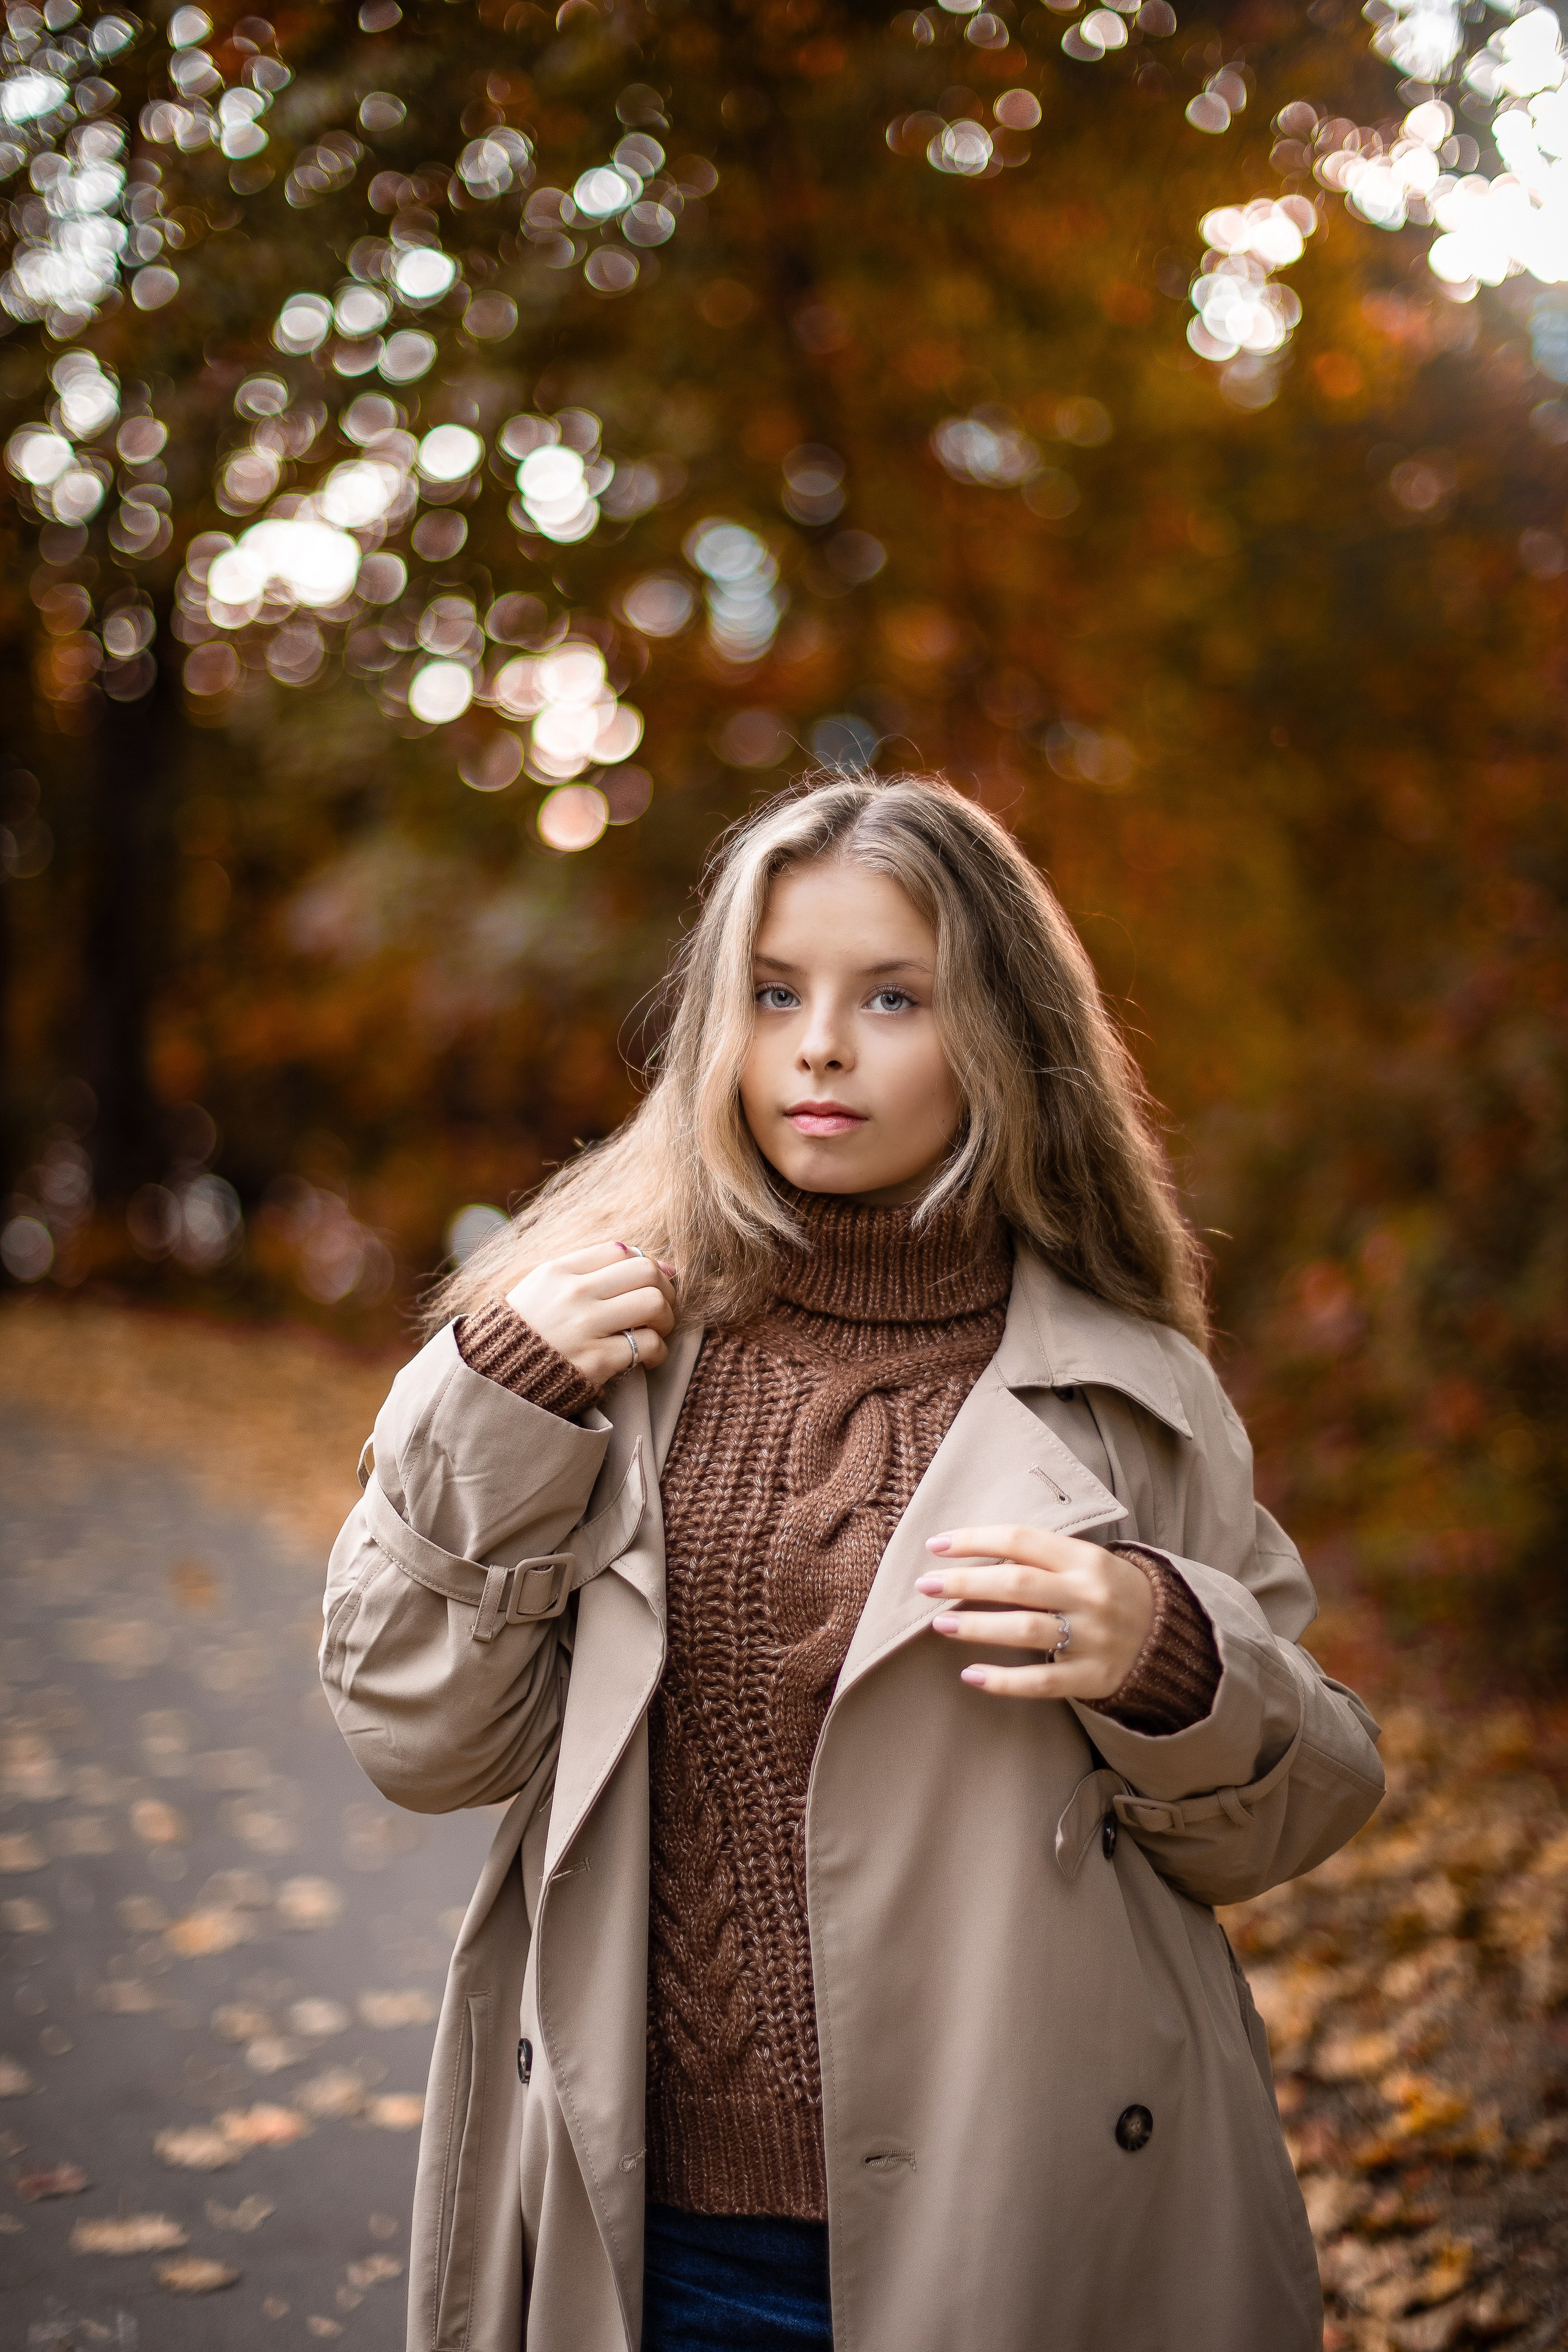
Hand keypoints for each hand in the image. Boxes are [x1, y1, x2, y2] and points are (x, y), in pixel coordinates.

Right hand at [506, 1241, 676, 1387]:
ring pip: (653, 1304)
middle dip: (665, 1289)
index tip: (649, 1285)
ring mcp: (585, 1326)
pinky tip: (647, 1359)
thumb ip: (589, 1272)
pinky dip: (657, 1352)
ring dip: (666, 1319)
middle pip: (645, 1272)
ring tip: (656, 1332)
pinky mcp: (596, 1360)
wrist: (495, 1381)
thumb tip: (660, 1265)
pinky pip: (648, 1345)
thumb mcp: (541, 1289)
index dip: (645, 1265)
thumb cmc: (526, 1334)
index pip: (620, 1250)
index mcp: (557, 1271)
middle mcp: (573, 1293)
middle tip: (661, 1309)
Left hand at [914, 1524, 1153, 1700]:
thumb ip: (1040, 1558)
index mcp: (1084, 1558)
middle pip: (1016, 1583)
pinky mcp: (1092, 1677)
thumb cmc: (1109, 1592)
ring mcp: (1092, 1638)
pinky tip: (970, 1675)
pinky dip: (1003, 1680)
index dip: (974, 1540)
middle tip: (925, 1585)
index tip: (935, 1544)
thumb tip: (972, 1555)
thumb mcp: (1085, 1562)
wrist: (1169, 1637)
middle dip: (964, 1582)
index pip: (1020, 1540)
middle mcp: (1088, 1595)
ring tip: (939, 1624)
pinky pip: (1041, 1681)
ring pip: (1025, 1630)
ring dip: (976, 1626)